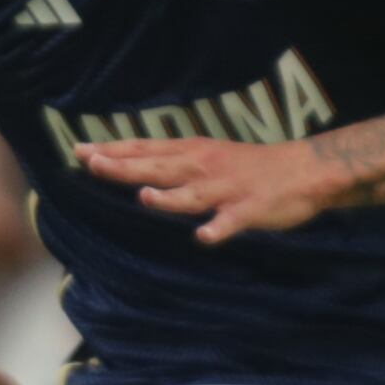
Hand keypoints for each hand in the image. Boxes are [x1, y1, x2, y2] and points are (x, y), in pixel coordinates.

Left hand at [80, 134, 336, 243]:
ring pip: (192, 194)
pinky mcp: (251, 209)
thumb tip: (135, 167)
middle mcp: (204, 167)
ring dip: (169, 197)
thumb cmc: (251, 167)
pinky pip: (232, 221)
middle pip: (159, 166)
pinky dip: (219, 228)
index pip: (146, 148)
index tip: (79, 150)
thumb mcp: (208, 155)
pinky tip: (204, 236)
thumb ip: (174, 162)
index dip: (113, 150)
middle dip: (126, 166)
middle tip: (92, 163)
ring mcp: (227, 189)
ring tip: (144, 197)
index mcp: (193, 153)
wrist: (304, 170)